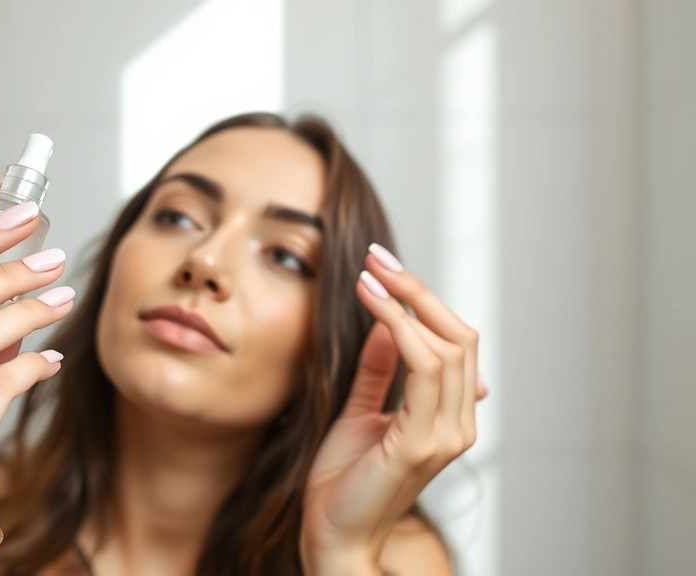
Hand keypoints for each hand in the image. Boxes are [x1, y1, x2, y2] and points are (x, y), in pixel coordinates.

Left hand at [300, 244, 485, 574]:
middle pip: (460, 336)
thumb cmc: (344, 481)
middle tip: (377, 257)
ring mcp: (445, 436)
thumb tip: (387, 323)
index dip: (424, 298)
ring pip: (447, 346)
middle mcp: (458, 425)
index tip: (382, 265)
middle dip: (418, 289)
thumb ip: (379, 371)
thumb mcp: (362, 412)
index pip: (456, 342)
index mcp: (449, 416)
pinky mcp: (420, 444)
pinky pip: (423, 370)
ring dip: (405, 302)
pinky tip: (372, 308)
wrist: (331, 534)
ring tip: (368, 275)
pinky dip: (399, 329)